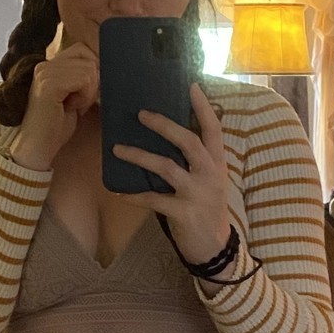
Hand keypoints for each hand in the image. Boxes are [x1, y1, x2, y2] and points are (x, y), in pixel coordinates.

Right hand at [12, 44, 99, 167]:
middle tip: (78, 103)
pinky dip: (84, 96)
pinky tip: (71, 108)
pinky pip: (84, 79)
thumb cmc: (56, 126)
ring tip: (73, 106)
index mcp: (50, 65)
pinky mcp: (49, 84)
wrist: (38, 148)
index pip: (83, 50)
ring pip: (89, 69)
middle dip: (92, 83)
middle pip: (89, 58)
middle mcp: (45, 65)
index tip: (83, 94)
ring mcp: (45, 73)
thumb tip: (106, 66)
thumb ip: (84, 77)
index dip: (93, 70)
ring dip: (89, 93)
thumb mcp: (74, 95)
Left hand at [110, 83, 231, 268]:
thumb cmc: (207, 208)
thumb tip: (168, 133)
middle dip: (164, 125)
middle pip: (188, 141)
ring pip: (167, 167)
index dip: (203, 106)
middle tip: (141, 113)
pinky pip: (153, 200)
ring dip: (139, 156)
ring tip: (117, 149)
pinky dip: (133, 195)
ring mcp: (197, 194)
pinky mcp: (183, 213)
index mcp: (217, 162)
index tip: (191, 84)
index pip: (213, 128)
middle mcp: (210, 174)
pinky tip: (117, 191)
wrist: (215, 247)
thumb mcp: (209, 180)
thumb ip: (195, 160)